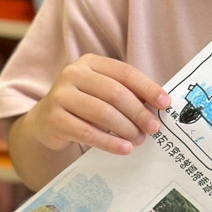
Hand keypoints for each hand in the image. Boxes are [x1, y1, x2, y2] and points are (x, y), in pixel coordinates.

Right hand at [26, 54, 170, 155]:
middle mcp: (73, 74)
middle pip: (115, 93)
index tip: (165, 104)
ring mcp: (61, 95)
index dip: (148, 88)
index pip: (125, 72)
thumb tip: (159, 106)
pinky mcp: (54, 119)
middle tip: (154, 128)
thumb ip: (127, 93)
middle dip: (139, 112)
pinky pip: (87, 132)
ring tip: (139, 140)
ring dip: (126, 129)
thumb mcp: (103, 92)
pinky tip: (124, 149)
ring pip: (103, 113)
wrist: (46, 121)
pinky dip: (109, 142)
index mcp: (90, 62)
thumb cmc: (84, 105)